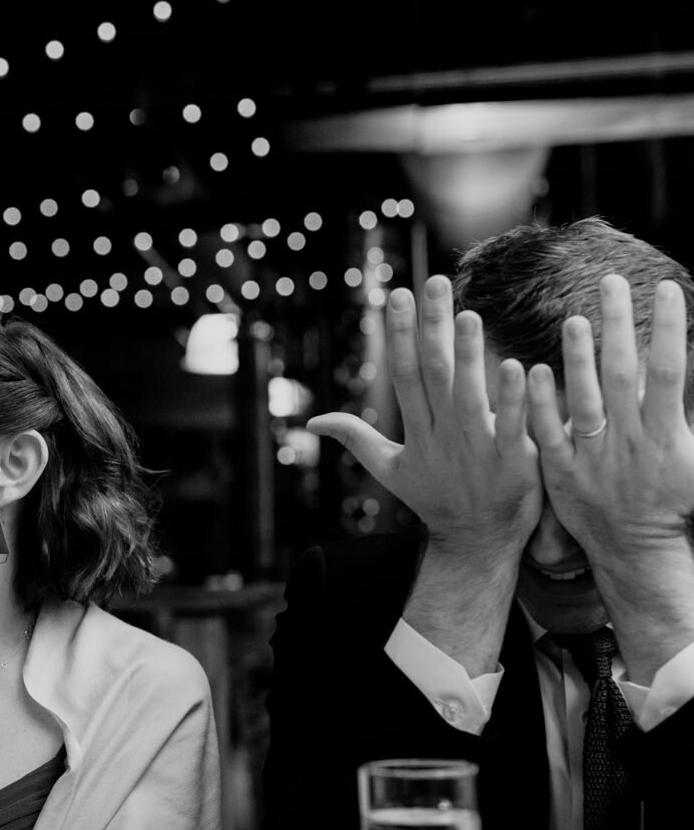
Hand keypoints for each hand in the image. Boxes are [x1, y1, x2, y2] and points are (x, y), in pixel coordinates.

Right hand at [309, 275, 541, 559]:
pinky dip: (513, 400)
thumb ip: (356, 439)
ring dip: (467, 355)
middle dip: (431, 327)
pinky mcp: (513, 464)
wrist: (477, 546)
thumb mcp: (390, 470)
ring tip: (467, 316)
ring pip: (468, 395)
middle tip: (433, 283)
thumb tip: (313, 422)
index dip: (398, 335)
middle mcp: (443, 435)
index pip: (403, 374)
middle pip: (432, 373)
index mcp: (417, 431)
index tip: (396, 295)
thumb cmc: (437, 502)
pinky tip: (518, 367)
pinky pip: (511, 426)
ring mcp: (477, 449)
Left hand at [528, 276, 693, 558]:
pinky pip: (548, 434)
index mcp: (666, 434)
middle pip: (623, 374)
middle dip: (620, 327)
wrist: (636, 548)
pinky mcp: (561, 472)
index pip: (667, 371)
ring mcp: (593, 456)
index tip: (667, 289)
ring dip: (578, 359)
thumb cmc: (672, 501)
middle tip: (613, 282)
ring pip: (584, 400)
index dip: (668, 329)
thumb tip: (692, 371)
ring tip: (573, 318)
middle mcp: (629, 441)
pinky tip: (531, 370)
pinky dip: (541, 404)